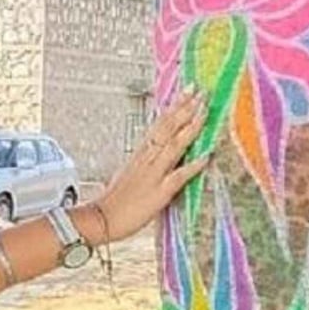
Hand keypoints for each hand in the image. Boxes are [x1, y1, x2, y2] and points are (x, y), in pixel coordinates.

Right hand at [93, 89, 208, 241]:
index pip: (161, 124)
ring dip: (190, 127)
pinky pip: (179, 175)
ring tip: (204, 110)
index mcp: (141, 153)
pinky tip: (207, 156)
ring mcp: (154, 173)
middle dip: (185, 108)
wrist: (101, 218)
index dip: (176, 107)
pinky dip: (193, 165)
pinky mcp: (159, 192)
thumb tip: (157, 149)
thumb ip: (145, 159)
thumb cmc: (116, 200)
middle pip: (168, 127)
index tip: (188, 91)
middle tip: (200, 91)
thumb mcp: (130, 172)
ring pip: (174, 144)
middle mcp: (147, 158)